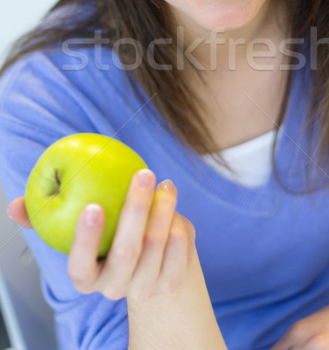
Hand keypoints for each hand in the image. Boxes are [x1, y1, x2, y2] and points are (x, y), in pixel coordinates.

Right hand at [9, 170, 195, 301]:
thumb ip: (46, 215)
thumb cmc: (104, 233)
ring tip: (164, 183)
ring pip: (156, 249)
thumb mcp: (76, 226)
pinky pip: (179, 253)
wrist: (144, 261)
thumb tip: (15, 204)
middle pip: (126, 253)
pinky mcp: (170, 281)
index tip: (93, 205)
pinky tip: (171, 199)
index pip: (80, 265)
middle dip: (135, 210)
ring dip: (163, 211)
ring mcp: (145, 288)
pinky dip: (179, 225)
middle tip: (143, 173)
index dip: (85, 239)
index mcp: (86, 277)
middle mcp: (115, 287)